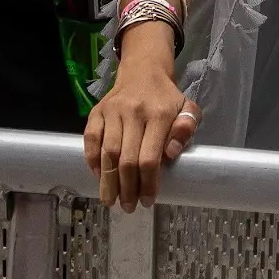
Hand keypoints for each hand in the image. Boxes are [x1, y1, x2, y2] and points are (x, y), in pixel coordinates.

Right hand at [83, 25, 199, 210]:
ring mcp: (112, 111)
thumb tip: (171, 153)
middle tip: (128, 207)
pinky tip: (98, 176)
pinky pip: (90, 138)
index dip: (148, 183)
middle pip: (127, 159)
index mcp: (159, 114)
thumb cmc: (167, 98)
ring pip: (108, 152)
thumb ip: (185, 129)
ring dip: (108, 180)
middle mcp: (133, 112)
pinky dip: (92, 159)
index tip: (147, 201)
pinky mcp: (97, 111)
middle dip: (127, 188)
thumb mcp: (187, 109)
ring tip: (111, 199)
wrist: (143, 71)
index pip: (150, 157)